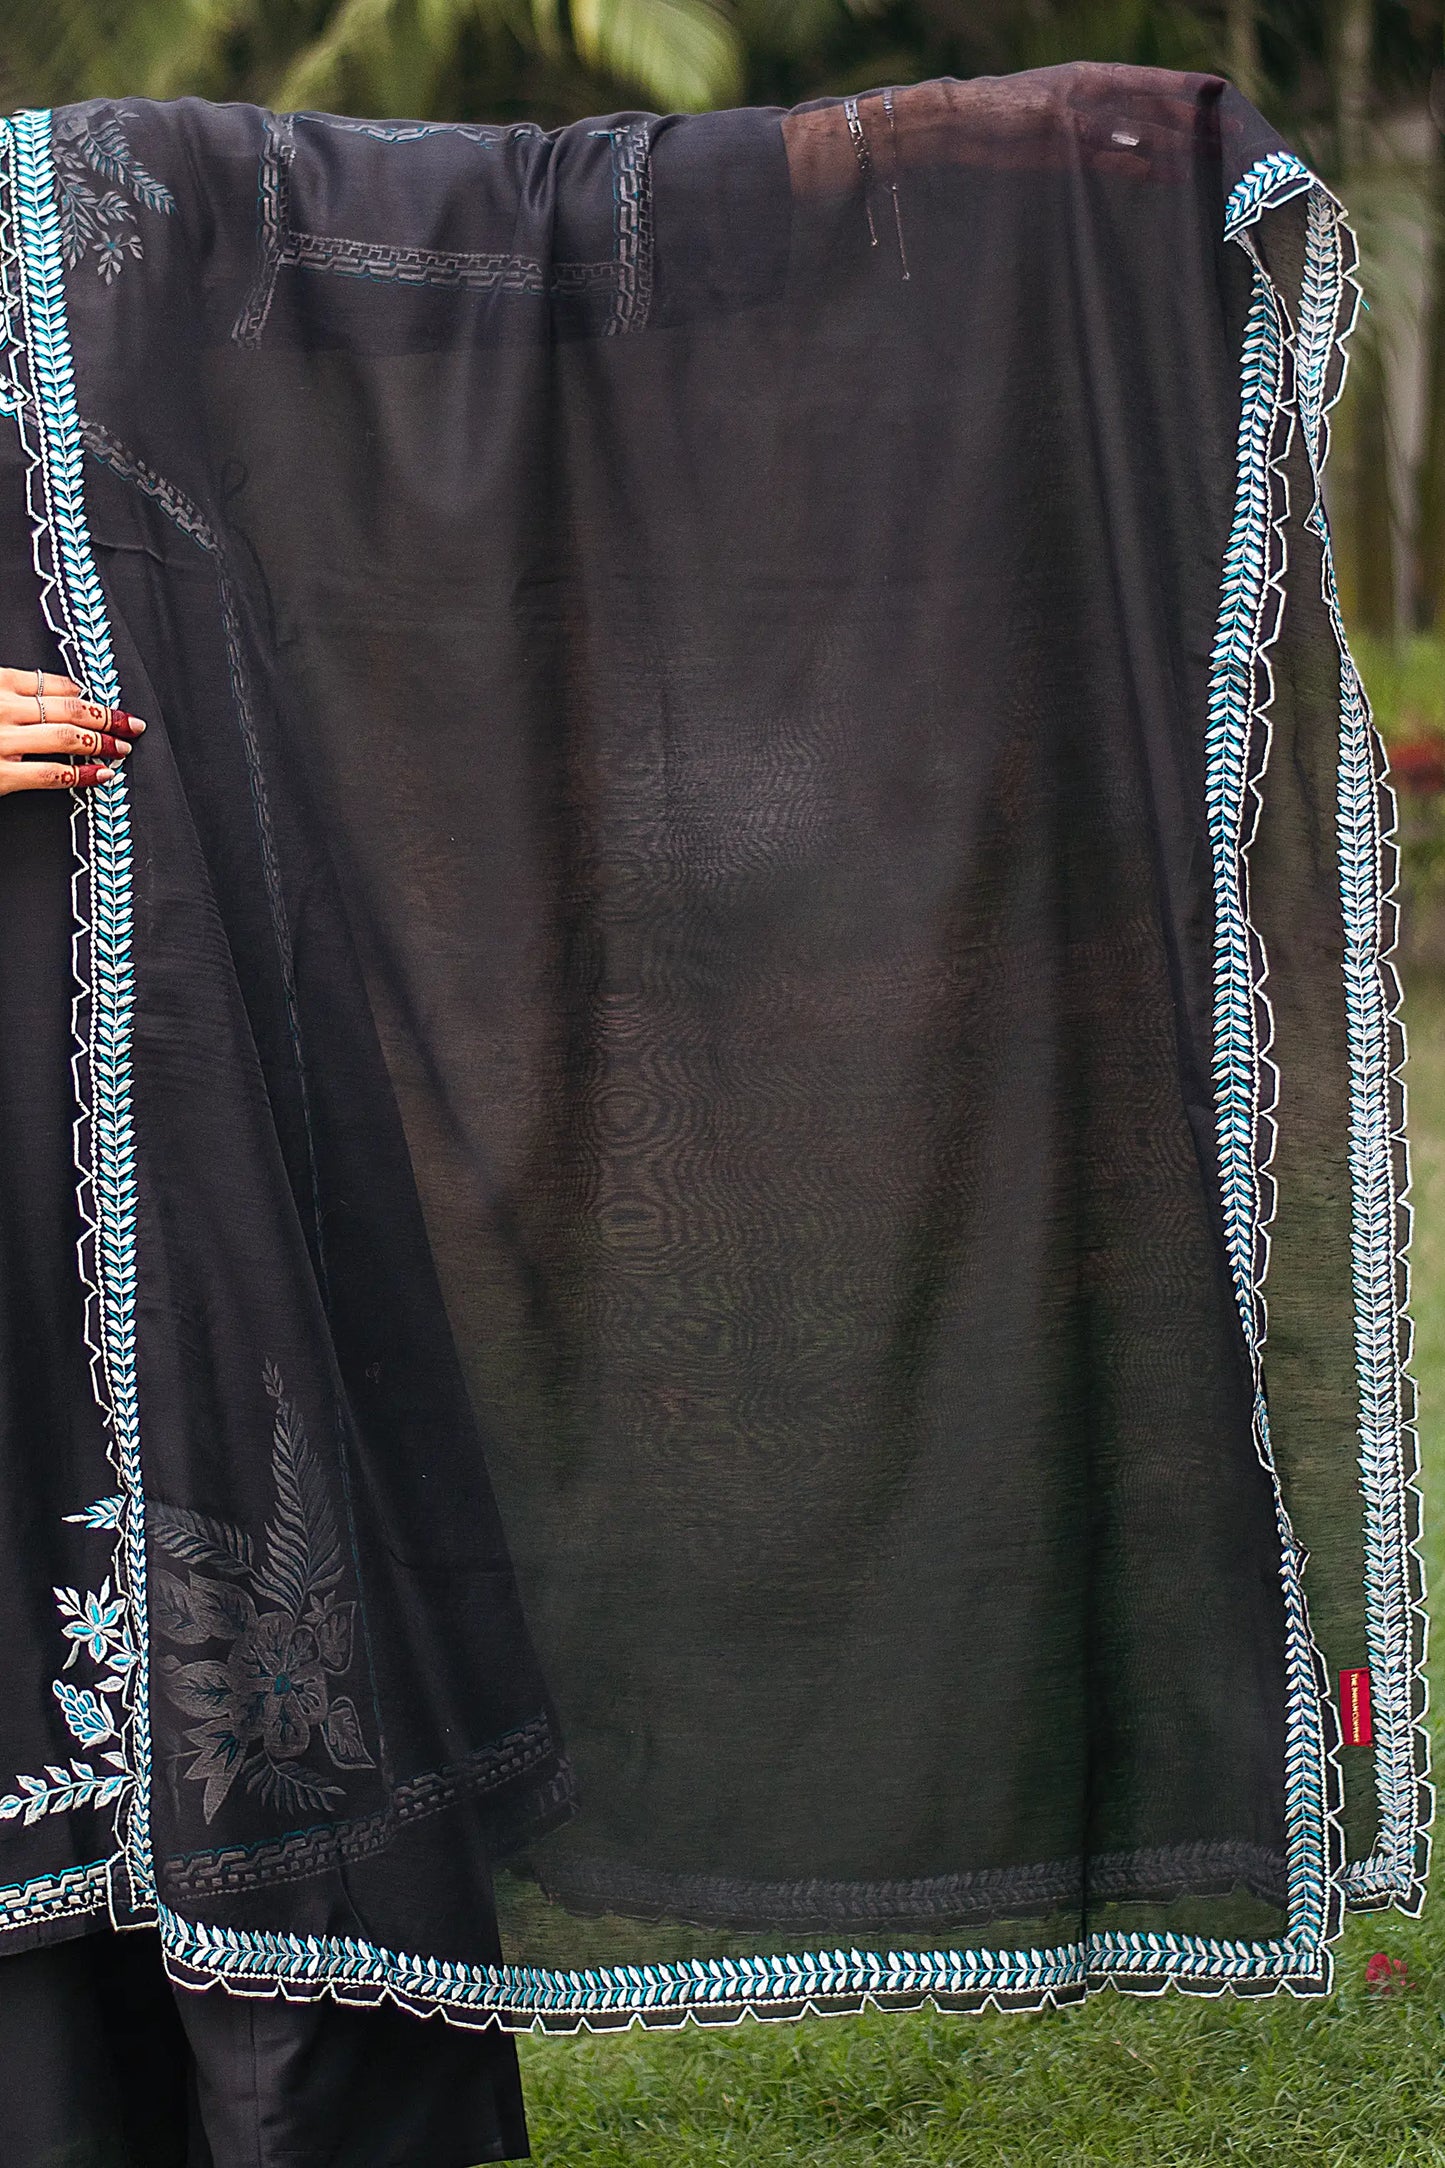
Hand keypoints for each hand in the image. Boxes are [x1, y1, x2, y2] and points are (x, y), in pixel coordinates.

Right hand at [0, 668, 144, 795]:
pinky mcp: (2, 774)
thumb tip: (67, 693)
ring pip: (66, 738)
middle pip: (69, 709)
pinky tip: (102, 774)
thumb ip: (13, 693)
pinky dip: (81, 774)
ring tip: (122, 748)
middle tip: (132, 725)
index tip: (106, 704)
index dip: (86, 695)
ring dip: (101, 743)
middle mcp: (4, 708)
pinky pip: (51, 773)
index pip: (52, 684)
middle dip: (108, 718)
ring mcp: (3, 740)